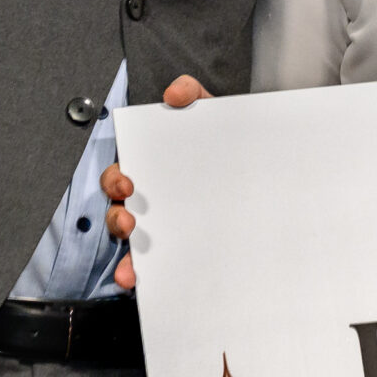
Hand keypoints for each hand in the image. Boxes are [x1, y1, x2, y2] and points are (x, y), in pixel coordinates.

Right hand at [101, 74, 210, 289]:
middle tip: (130, 219)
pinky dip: (138, 276)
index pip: (121, 175)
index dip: (116, 179)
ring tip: (131, 266)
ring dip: (125, 255)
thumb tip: (174, 92)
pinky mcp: (175, 249)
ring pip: (132, 244)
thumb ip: (193, 94)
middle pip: (119, 210)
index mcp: (152, 169)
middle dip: (118, 217)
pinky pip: (149, 266)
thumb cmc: (223, 142)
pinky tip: (139, 283)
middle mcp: (150, 200)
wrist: (259, 165)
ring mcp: (162, 226)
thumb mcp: (211, 114)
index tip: (127, 182)